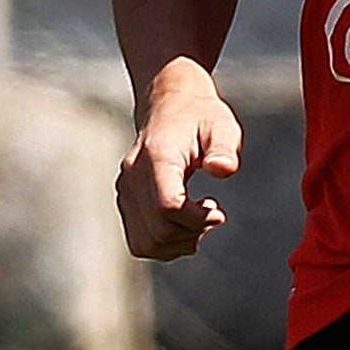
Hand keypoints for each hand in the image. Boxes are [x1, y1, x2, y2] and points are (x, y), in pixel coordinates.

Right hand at [116, 60, 241, 259]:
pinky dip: (165, 243)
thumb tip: (223, 169)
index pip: (168, 206)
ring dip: (178, 243)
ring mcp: (125, 191)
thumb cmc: (200, 117)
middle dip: (192, 232)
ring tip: (199, 220)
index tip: (218, 211)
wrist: (170, 106)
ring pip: (145, 243)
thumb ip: (224, 148)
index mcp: (156, 157)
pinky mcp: (126, 201)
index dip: (197, 220)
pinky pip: (140, 241)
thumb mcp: (221, 125)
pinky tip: (185, 224)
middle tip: (214, 213)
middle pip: (158, 231)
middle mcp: (132, 177)